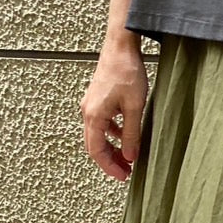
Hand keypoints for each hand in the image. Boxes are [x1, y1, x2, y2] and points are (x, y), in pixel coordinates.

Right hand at [80, 35, 148, 180]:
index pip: (96, 151)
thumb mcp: (134, 107)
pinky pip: (102, 123)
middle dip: (110, 160)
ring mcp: (91, 105)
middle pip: (95, 145)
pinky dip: (113, 134)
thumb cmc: (127, 72)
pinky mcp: (97, 99)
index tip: (123, 176)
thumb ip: (132, 134)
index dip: (109, 167)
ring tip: (128, 157)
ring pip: (98, 135)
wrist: (121, 46)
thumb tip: (131, 156)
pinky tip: (126, 136)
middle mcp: (88, 112)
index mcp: (93, 116)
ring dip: (112, 148)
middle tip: (127, 171)